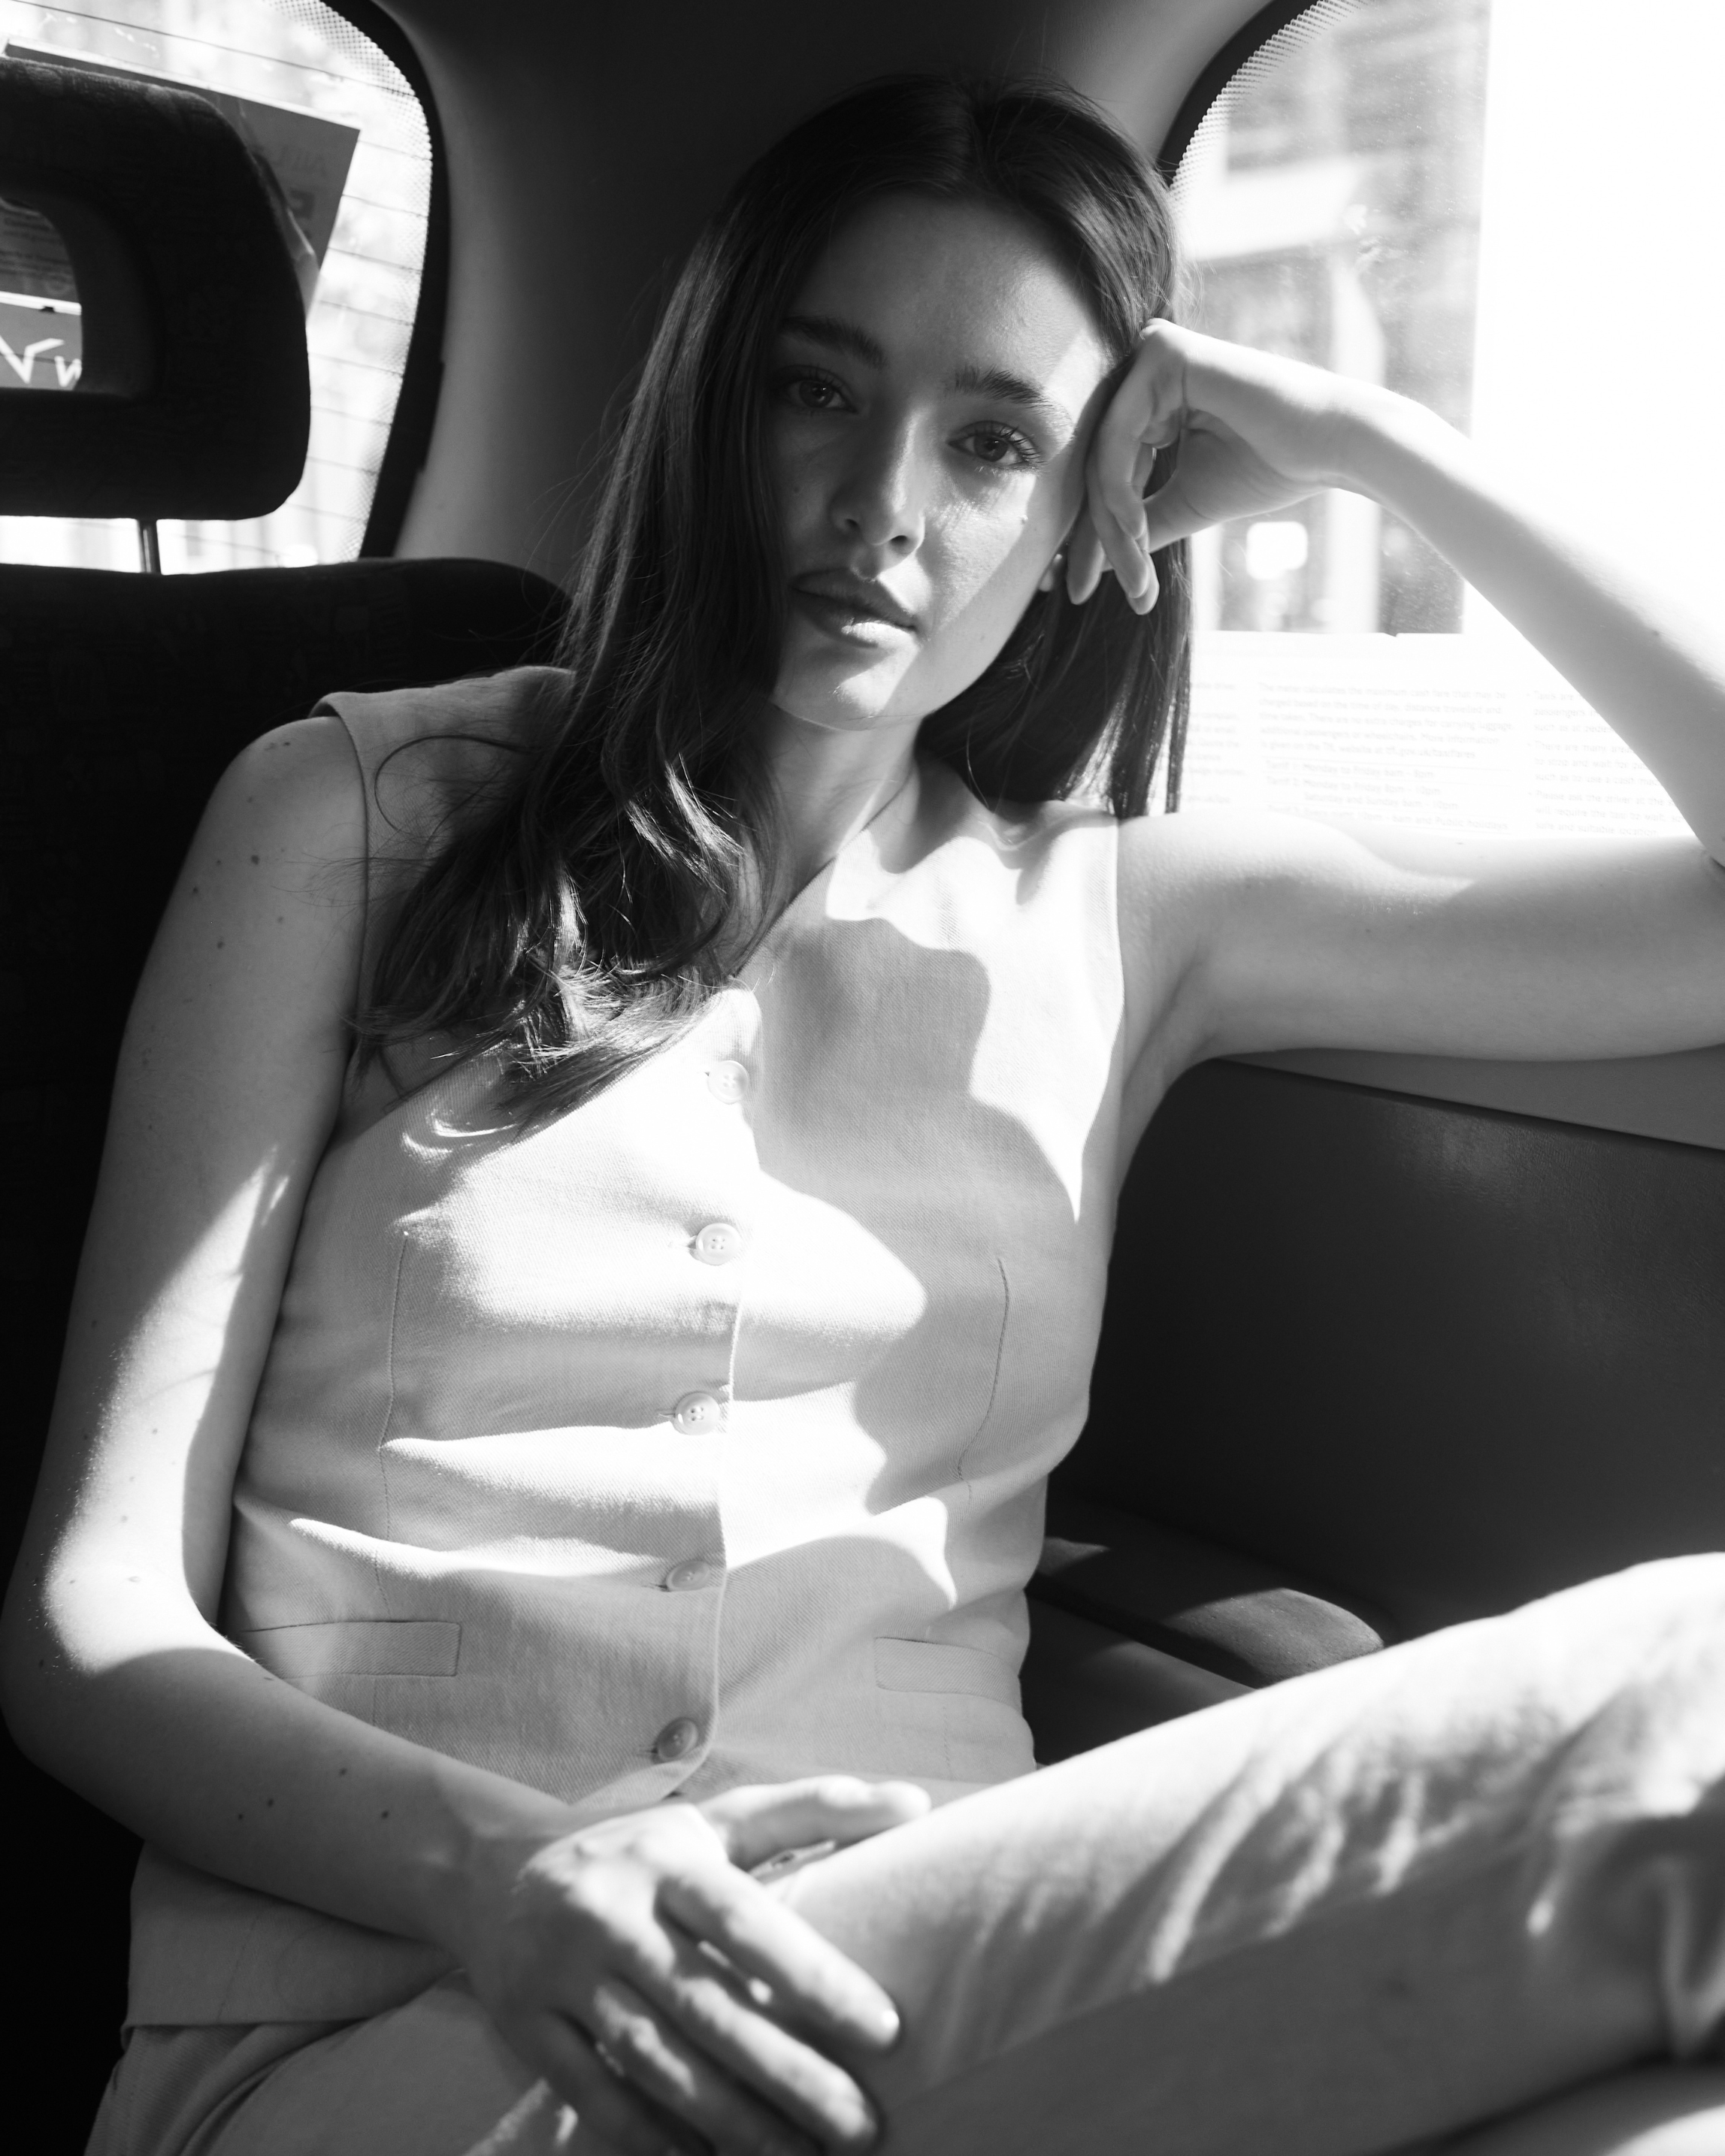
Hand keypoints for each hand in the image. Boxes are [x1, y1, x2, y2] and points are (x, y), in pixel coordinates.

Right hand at [456, 1776, 930, 2155]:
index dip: (814, 1975)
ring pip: (656, 2061)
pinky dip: (652, 2137)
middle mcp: (613, 1912)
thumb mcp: (719, 1820)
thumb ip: (816, 1809)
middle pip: (709, 2007)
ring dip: (733, 2121)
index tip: (885, 2030)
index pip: (747, 1920)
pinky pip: (595, 2094)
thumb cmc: (643, 1850)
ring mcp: (563, 1972)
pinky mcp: (527, 2025)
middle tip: (862, 2128)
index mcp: (668, 1859)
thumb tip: (917, 1803)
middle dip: (790, 2074)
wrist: (495, 1870)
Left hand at [1067, 320, 1375, 613]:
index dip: (1089, 535)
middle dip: (1091, 538)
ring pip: (1101, 459)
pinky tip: (1135, 533)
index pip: (1103, 472)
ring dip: (1111, 527)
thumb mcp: (1185, 503)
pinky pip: (1118, 436)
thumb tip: (1085, 562)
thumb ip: (1137, 523)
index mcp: (1151, 400)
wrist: (1331, 446)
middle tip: (1079, 592)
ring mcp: (1152, 355)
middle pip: (1095, 467)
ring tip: (1132, 575)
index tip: (1075, 589)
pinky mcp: (1163, 352)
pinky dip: (1120, 491)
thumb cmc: (1270, 468)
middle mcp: (1146, 371)